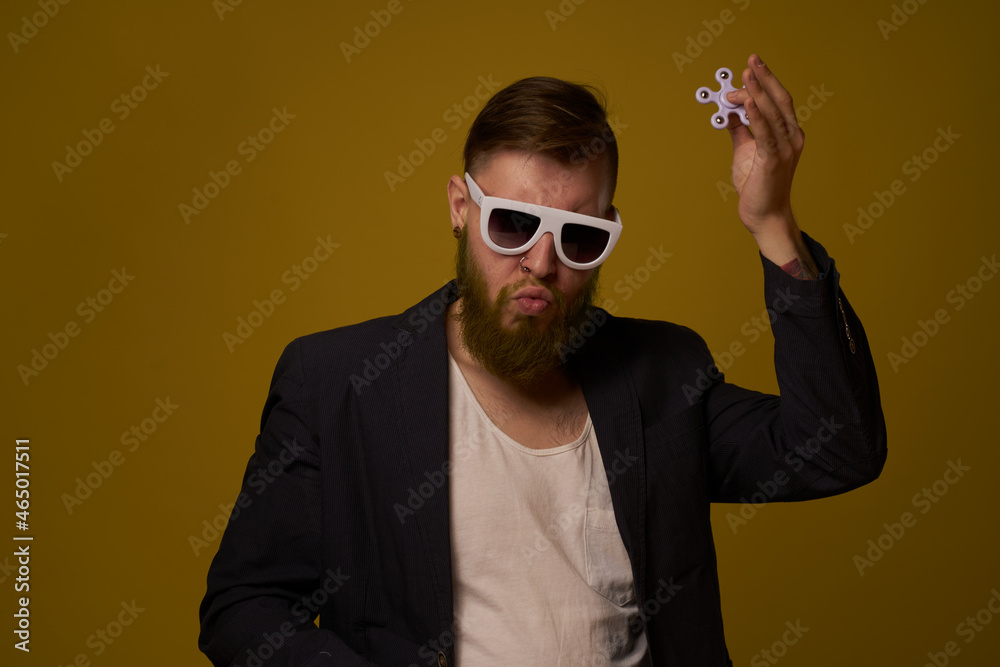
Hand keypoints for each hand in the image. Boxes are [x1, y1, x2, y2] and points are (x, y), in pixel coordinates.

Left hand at [724, 54, 811, 270]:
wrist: (765, 216)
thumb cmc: (758, 186)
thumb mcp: (746, 151)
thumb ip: (740, 130)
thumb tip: (728, 111)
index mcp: (788, 134)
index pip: (778, 101)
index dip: (764, 83)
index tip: (747, 71)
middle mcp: (792, 138)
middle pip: (779, 100)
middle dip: (765, 78)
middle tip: (752, 60)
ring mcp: (785, 149)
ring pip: (772, 113)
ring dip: (758, 92)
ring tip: (747, 74)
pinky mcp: (774, 160)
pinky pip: (765, 133)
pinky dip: (757, 115)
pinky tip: (747, 101)